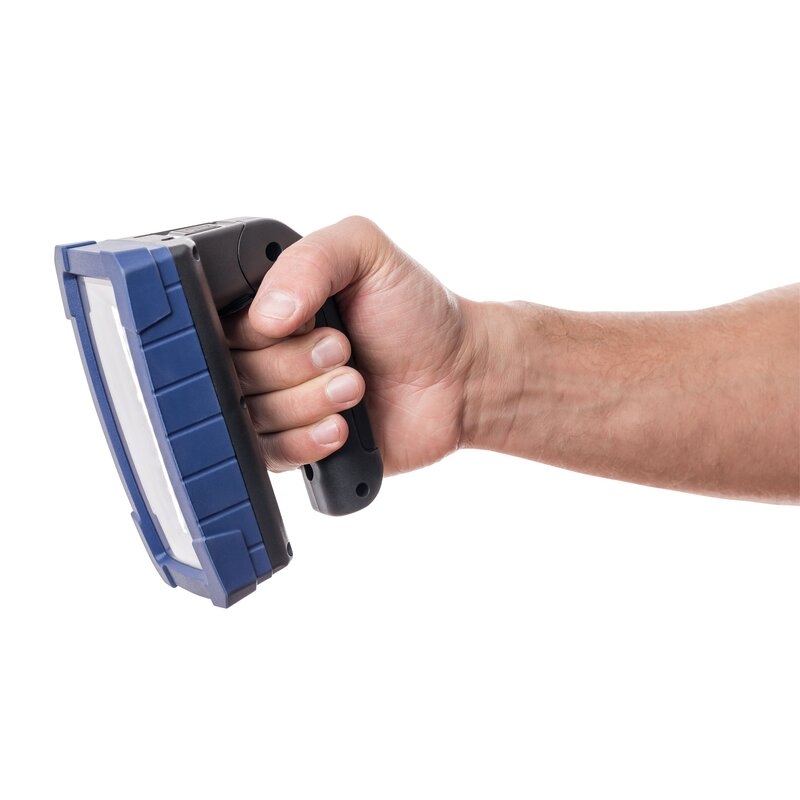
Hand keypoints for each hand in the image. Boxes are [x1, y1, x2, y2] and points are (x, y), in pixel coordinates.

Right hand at [224, 216, 472, 474]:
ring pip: (251, 416)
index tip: (308, 323)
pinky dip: (306, 441)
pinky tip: (343, 426)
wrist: (459, 378)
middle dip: (295, 365)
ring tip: (356, 386)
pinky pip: (271, 456)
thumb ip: (312, 259)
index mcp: (272, 304)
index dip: (261, 330)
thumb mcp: (367, 253)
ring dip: (309, 401)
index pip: (221, 323)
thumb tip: (265, 315)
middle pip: (233, 373)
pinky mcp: (298, 446)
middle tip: (344, 351)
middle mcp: (269, 353)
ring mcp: (281, 401)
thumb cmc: (416, 313)